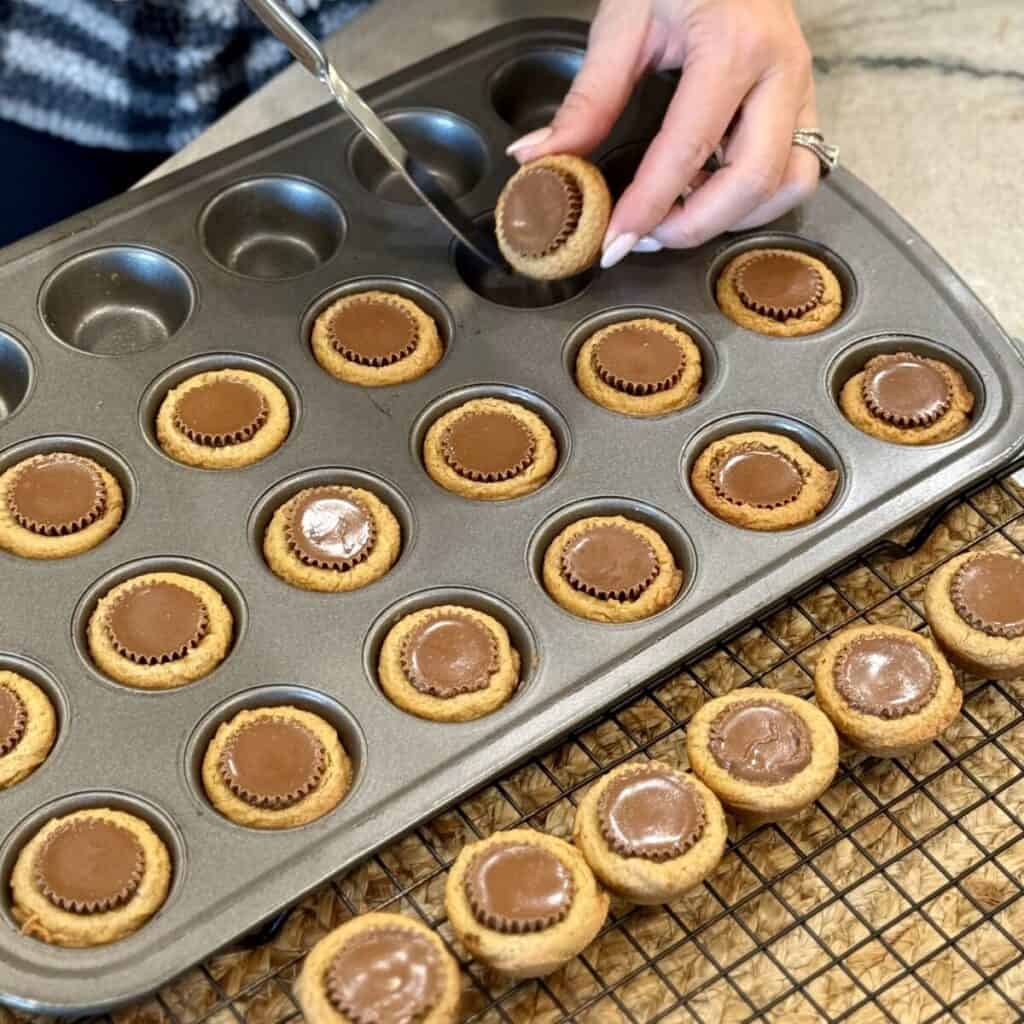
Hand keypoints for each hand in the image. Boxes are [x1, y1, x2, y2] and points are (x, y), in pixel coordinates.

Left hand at [507, 0, 819, 267]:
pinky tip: (708, 191)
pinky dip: (754, 199)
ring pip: (787, 184)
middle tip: (646, 238)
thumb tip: (540, 158)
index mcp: (733, 45)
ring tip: (677, 217)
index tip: (613, 244)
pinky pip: (796, 170)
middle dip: (696, 226)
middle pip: (753, 181)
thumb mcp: (624, 22)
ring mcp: (800, 88)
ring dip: (733, 218)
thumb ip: (587, 99)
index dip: (647, 208)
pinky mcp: (804, 101)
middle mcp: (780, 71)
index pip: (687, 150)